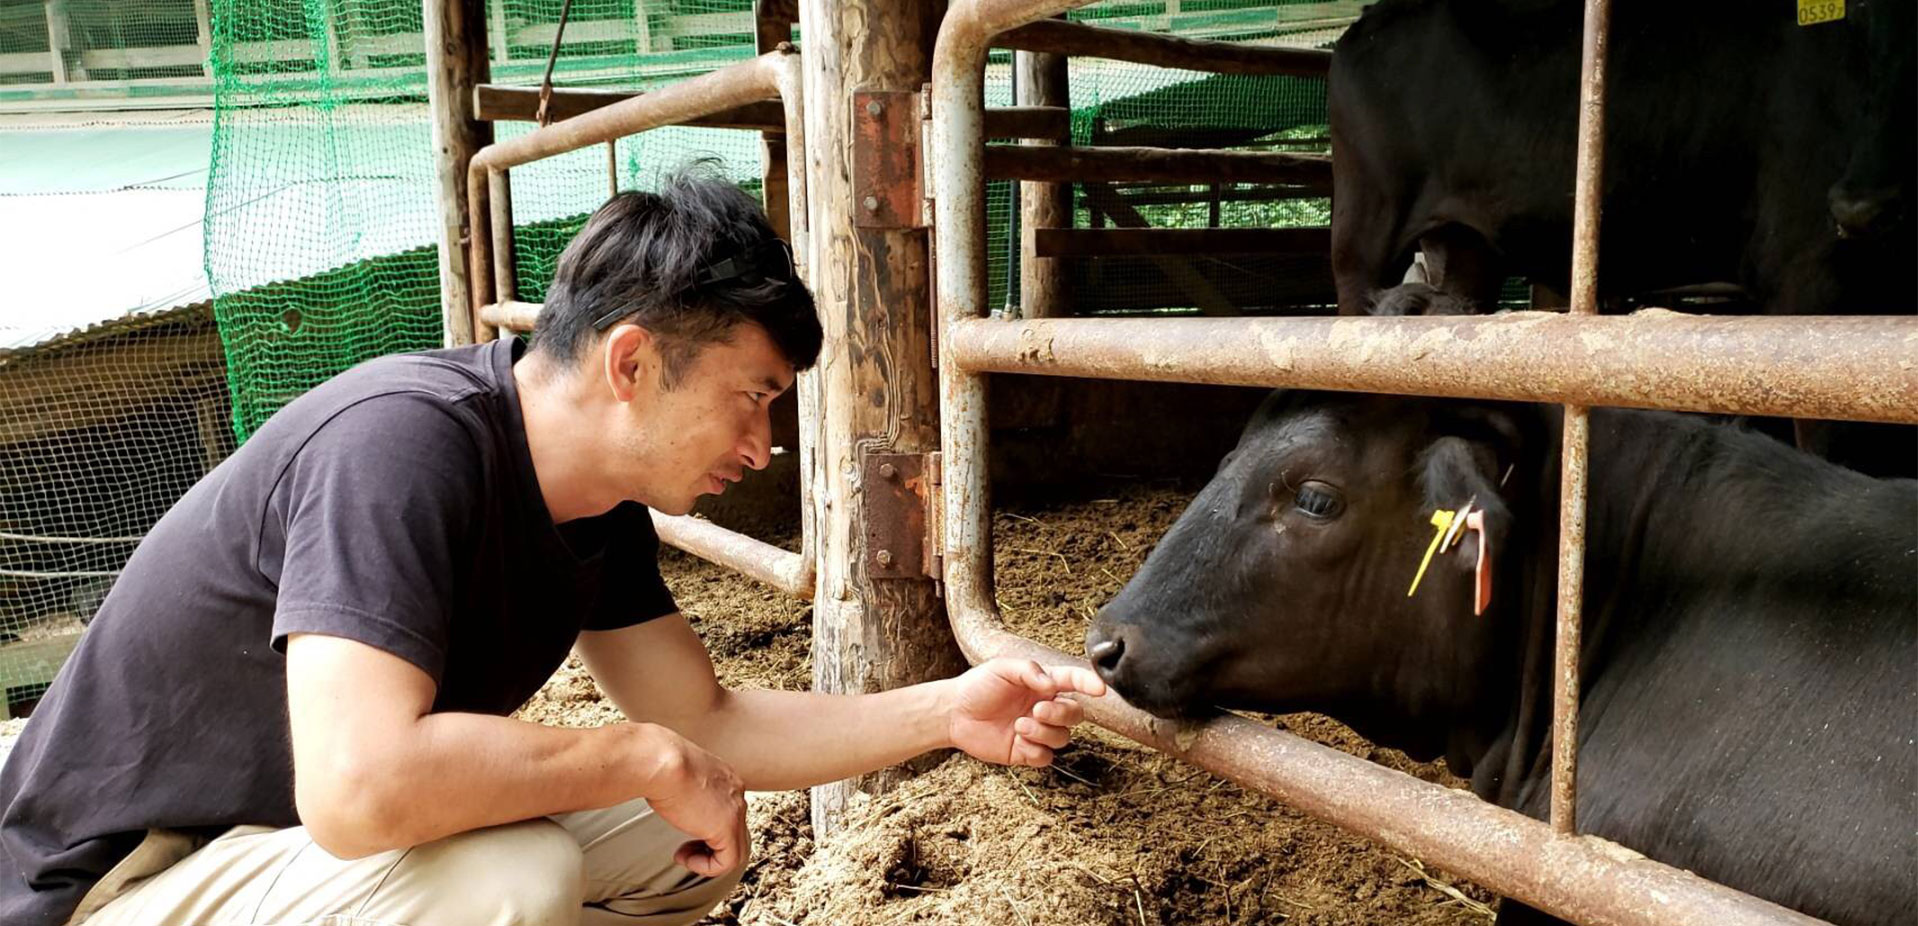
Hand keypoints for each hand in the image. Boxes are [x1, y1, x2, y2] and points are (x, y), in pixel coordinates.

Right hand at [629, 723, 749, 876]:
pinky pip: (727, 861)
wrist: (659, 759)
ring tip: (683, 856)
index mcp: (724, 776)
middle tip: (684, 848)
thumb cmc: (656, 761)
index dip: (705, 826)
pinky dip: (706, 867)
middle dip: (709, 844)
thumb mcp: (673, 773)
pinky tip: (685, 858)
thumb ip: (680, 786)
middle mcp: (735, 791)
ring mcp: (735, 808)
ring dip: (707, 858)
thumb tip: (666, 795)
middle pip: (735, 830)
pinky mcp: (727, 826)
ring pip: (735, 849)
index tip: (682, 827)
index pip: (727, 809)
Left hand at [943, 658, 1106, 766]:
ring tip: (1019, 725)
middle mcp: (1044, 707)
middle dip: (1061, 714)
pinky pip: (1045, 757)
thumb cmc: (978, 686)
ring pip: (1062, 737)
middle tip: (1037, 710)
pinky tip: (1017, 741)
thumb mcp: (1001, 668)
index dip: (1089, 683)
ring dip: (1045, 733)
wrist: (953, 713)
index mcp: (1042, 684)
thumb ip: (1028, 671)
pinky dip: (1035, 750)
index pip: (1073, 681)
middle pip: (1075, 714)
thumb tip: (1051, 684)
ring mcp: (1037, 731)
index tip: (1100, 689)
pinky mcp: (1026, 752)